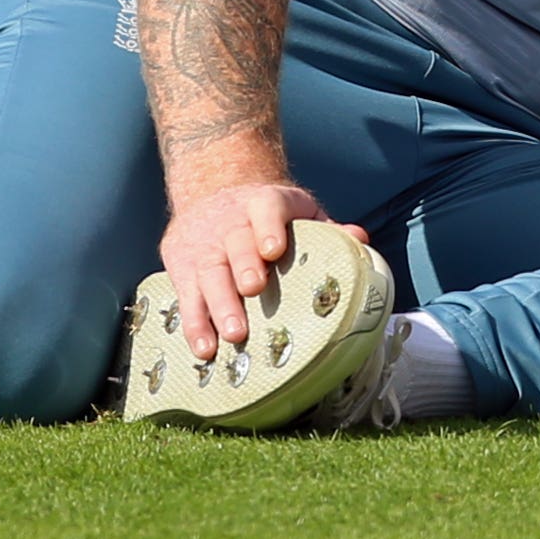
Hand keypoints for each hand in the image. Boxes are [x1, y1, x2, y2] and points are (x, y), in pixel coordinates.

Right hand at [157, 179, 368, 356]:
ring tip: (231, 335)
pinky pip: (185, 294)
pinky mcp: (179, 261)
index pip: (267, 206)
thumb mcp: (298, 210)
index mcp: (263, 202)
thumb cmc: (267, 214)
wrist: (214, 191)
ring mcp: (202, 241)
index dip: (269, 226)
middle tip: (252, 291)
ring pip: (207, 271)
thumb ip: (327, 228)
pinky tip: (204, 347)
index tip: (273, 249)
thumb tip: (360, 241)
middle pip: (234, 242)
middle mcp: (229, 220)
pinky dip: (193, 322)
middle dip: (242, 267)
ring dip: (217, 304)